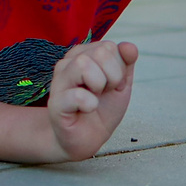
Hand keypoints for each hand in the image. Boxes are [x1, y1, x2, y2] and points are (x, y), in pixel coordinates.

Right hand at [47, 39, 136, 160]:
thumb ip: (126, 63)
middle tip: (103, 93)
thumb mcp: (121, 85)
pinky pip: (78, 95)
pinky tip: (86, 110)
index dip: (118, 68)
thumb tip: (129, 46)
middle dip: (112, 76)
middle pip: (101, 52)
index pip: (110, 47)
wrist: (86, 139)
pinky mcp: (56, 103)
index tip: (110, 85)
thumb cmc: (102, 110)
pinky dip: (90, 104)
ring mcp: (59, 82)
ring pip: (83, 64)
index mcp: (84, 54)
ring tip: (94, 99)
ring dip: (99, 86)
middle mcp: (68, 63)